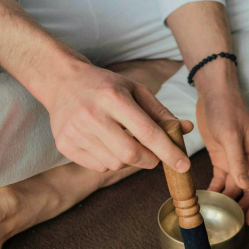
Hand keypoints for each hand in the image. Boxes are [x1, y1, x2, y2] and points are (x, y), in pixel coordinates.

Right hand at [44, 62, 192, 172]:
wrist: (61, 82)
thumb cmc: (105, 87)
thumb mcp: (135, 90)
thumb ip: (160, 113)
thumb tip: (186, 129)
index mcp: (114, 97)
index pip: (147, 132)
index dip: (169, 152)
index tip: (184, 165)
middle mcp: (92, 115)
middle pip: (131, 154)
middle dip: (150, 160)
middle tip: (154, 156)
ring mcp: (75, 131)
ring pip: (115, 164)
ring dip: (128, 160)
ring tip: (122, 141)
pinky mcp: (65, 145)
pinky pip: (98, 167)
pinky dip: (109, 161)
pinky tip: (105, 143)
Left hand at [196, 87, 248, 225]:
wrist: (214, 92)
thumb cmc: (227, 109)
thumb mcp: (231, 135)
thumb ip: (238, 161)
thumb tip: (244, 186)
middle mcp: (248, 160)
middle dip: (242, 206)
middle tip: (231, 222)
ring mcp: (234, 158)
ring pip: (234, 186)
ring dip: (227, 199)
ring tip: (217, 213)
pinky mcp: (221, 155)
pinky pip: (221, 178)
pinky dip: (216, 188)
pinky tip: (207, 197)